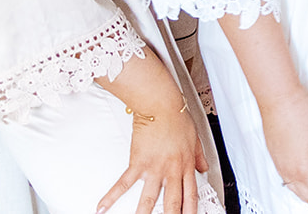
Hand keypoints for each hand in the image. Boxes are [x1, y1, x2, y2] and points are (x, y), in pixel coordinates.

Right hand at [95, 99, 208, 213]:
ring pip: (149, 199)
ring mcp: (154, 169)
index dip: (191, 210)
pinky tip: (103, 208)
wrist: (161, 105)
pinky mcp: (137, 163)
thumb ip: (199, 156)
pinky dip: (111, 197)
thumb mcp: (194, 138)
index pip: (191, 195)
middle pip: (173, 203)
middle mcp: (171, 170)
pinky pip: (123, 184)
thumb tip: (204, 167)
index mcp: (185, 165)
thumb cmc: (177, 117)